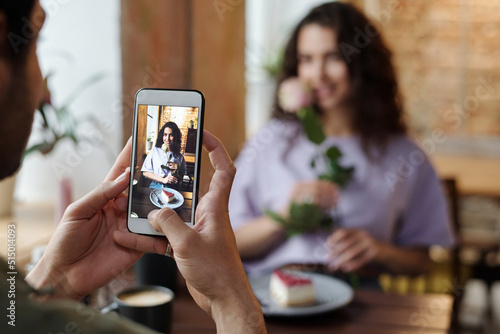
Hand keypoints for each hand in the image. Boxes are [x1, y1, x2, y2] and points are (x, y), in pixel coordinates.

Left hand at [26, 138, 164, 299]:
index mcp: (105, 198)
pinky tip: (158, 225)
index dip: (131, 156)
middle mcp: (121, 210)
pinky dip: (156, 232)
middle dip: (153, 177)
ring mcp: (131, 227)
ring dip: (159, 203)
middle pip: (142, 190)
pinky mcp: (138, 246)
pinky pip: (153, 236)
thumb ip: (101, 194)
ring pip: (152, 211)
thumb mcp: (77, 212)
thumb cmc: (65, 242)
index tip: (142, 138)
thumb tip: (124, 177)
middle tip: (165, 164)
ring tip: (168, 192)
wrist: (65, 275)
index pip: (121, 173)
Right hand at [114, 131, 265, 332]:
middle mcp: (208, 214)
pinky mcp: (189, 244)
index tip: (203, 134)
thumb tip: (154, 211)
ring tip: (136, 201)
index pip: (224, 169)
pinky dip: (152, 232)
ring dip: (158, 207)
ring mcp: (198, 229)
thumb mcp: (188, 243)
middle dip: (175, 176)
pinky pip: (168, 232)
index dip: (216, 149)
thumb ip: (169, 223)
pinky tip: (132, 233)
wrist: (223, 298)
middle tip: (156, 166)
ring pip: (176, 210)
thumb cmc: (216, 271)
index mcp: (216, 207)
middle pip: (192, 187)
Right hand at [286, 180, 338, 212]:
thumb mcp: (304, 199)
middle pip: (317, 187)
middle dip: (329, 191)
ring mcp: (296, 196)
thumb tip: (332, 192)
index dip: (328, 184)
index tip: (337, 188)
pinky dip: (322, 206)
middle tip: (338, 197)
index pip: (316, 182)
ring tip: (336, 203)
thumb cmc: (297, 211)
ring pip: (316, 194)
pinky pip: (313, 204)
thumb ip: (315, 194)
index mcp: (299, 185)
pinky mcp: (298, 206)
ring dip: (328, 198)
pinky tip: (328, 209)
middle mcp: (297, 189)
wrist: (283, 220)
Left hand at [326, 228, 382, 272]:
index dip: (334, 238)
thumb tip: (330, 250)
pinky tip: (346, 269)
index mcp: (357, 231)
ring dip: (341, 260)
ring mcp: (369, 243)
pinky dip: (353, 264)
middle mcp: (363, 235)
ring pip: (352, 252)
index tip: (327, 246)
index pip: (343, 232)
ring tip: (334, 266)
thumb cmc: (368, 248)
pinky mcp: (375, 252)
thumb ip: (347, 244)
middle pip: (346, 243)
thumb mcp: (358, 243)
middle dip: (335, 252)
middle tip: (327, 259)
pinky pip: (361, 259)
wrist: (388, 253)